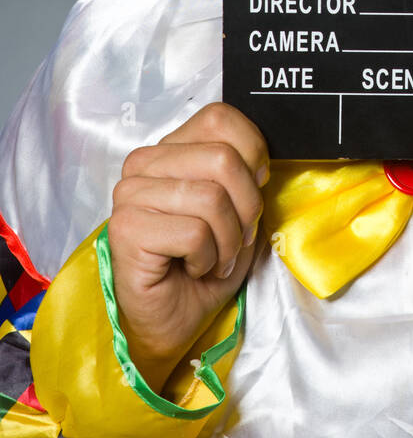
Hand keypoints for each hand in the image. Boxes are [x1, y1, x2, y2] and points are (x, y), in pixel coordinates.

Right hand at [108, 102, 269, 393]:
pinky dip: (207, 258)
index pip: (220, 118)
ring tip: (215, 256)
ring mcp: (129, 194)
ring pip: (211, 197)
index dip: (253, 154)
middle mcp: (144, 163)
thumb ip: (246, 171)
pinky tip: (193, 267)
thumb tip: (261, 158)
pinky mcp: (125, 228)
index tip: (254, 189)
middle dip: (246, 206)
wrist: (176, 319)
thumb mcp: (240, 207)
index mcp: (171, 148)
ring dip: (227, 239)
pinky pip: (194, 232)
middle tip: (236, 237)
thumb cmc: (207, 263)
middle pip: (222, 157)